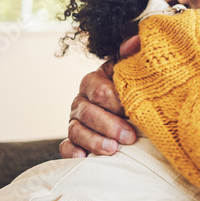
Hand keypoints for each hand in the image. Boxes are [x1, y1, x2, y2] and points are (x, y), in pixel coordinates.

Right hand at [59, 35, 140, 158]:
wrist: (132, 106)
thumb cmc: (134, 87)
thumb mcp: (134, 69)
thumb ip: (134, 54)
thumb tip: (134, 42)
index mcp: (94, 81)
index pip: (99, 91)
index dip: (116, 102)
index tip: (133, 111)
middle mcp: (81, 101)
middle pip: (88, 113)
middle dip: (109, 125)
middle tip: (129, 137)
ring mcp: (75, 121)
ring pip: (76, 130)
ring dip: (94, 141)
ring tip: (113, 150)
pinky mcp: (74, 140)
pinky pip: (65, 146)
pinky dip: (72, 153)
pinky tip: (84, 158)